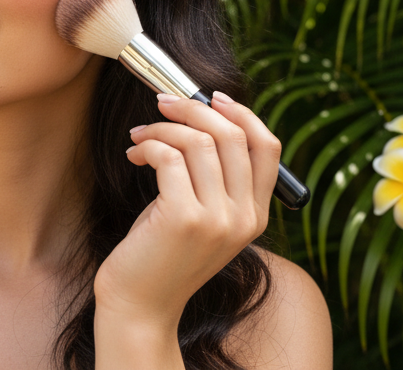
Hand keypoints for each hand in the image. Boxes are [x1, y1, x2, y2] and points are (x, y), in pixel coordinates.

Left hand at [93, 91, 281, 329]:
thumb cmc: (163, 254)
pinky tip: (134, 155)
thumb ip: (214, 180)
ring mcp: (218, 219)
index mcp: (256, 216)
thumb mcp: (203, 217)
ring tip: (139, 137)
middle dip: (193, 107)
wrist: (140, 305)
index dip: (242, 113)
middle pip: (233, 135)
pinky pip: (169, 156)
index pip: (268, 147)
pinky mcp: (184, 218)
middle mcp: (244, 217)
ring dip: (162, 127)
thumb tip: (202, 117)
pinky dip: (148, 145)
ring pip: (199, 141)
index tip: (212, 96)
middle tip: (161, 103)